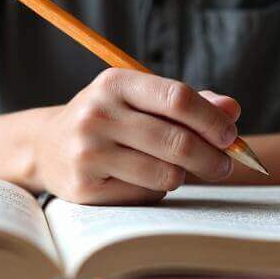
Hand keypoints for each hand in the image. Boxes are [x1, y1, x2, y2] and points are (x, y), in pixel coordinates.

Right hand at [28, 68, 240, 204]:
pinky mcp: (85, 187)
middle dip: (212, 157)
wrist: (47, 146)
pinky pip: (145, 196)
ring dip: (181, 176)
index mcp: (115, 82)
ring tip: (174, 170)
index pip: (177, 98)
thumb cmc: (109, 120)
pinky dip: (155, 192)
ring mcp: (88, 152)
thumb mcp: (140, 100)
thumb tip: (232, 108)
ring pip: (165, 174)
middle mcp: (98, 114)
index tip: (230, 136)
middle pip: (177, 141)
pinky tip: (142, 181)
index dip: (212, 120)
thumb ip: (187, 103)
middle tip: (224, 166)